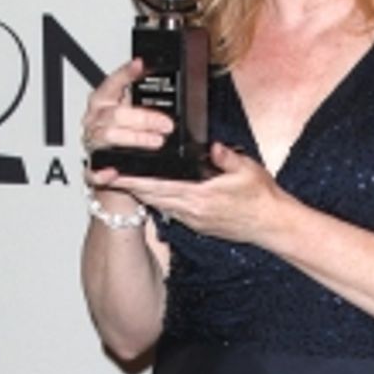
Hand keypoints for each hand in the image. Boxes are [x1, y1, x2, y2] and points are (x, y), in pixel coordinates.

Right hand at [80, 59, 172, 174]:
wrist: (115, 175)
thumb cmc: (127, 140)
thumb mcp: (134, 115)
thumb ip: (142, 102)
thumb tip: (162, 88)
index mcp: (102, 104)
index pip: (111, 83)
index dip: (125, 73)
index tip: (140, 65)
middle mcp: (95, 122)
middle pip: (114, 114)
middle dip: (143, 118)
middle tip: (166, 125)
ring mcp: (92, 145)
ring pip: (107, 137)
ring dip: (134, 139)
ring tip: (156, 142)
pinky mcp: (92, 170)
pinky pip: (92, 171)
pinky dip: (102, 172)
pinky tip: (114, 173)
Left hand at [95, 142, 286, 244]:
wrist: (271, 226)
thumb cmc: (262, 199)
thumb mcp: (248, 170)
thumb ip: (227, 158)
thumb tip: (213, 147)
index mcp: (201, 197)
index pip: (158, 186)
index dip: (133, 179)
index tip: (113, 173)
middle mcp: (192, 211)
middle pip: (150, 196)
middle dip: (125, 185)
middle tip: (102, 174)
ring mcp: (192, 219)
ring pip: (156, 203)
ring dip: (137, 192)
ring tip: (117, 179)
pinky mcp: (196, 223)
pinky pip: (168, 209)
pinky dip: (154, 199)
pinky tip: (146, 190)